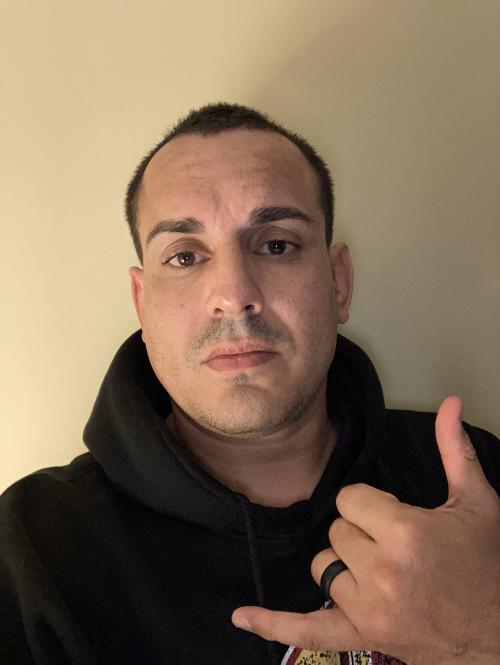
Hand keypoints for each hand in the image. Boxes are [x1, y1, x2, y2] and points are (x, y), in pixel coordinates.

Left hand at [232, 397, 499, 663]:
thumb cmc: (487, 566)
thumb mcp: (477, 503)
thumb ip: (454, 450)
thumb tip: (449, 401)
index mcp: (405, 532)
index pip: (350, 498)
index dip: (372, 505)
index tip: (397, 518)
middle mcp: (381, 571)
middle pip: (336, 530)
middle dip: (362, 533)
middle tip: (400, 549)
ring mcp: (368, 608)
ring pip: (323, 565)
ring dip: (345, 565)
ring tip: (386, 573)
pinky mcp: (361, 636)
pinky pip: (306, 628)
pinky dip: (273, 622)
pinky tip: (241, 615)